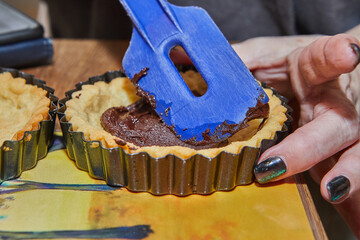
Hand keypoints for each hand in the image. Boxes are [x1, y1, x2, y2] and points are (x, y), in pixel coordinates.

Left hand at [252, 34, 359, 201]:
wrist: (320, 85)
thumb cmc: (289, 68)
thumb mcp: (264, 57)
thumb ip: (236, 59)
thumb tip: (184, 57)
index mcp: (312, 71)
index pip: (323, 60)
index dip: (335, 56)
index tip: (346, 54)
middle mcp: (333, 103)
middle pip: (336, 123)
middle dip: (310, 145)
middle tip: (276, 162)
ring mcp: (340, 133)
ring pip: (353, 152)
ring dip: (346, 174)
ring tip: (330, 190)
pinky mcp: (338, 155)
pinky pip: (344, 172)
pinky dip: (348, 196)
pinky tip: (337, 199)